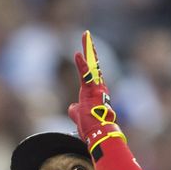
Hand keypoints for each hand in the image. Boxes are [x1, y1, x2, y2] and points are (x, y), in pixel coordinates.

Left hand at [67, 31, 125, 153]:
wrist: (98, 134)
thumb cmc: (91, 127)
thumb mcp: (79, 115)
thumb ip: (75, 109)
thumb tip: (72, 107)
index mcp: (94, 92)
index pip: (91, 72)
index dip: (87, 61)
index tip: (83, 49)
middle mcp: (98, 87)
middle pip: (94, 64)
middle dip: (89, 48)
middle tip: (86, 35)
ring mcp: (97, 88)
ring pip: (92, 65)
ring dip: (88, 50)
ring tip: (85, 36)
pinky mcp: (92, 91)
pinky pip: (86, 75)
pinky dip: (82, 64)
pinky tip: (77, 53)